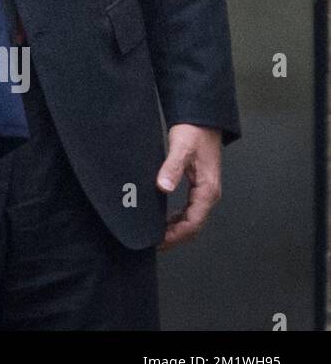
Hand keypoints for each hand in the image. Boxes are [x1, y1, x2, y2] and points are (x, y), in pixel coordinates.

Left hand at [155, 123, 222, 250]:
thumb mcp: (181, 148)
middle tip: (155, 243)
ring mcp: (205, 190)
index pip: (193, 222)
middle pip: (194, 225)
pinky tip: (166, 219)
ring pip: (193, 218)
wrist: (202, 119)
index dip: (176, 235)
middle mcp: (209, 193)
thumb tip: (163, 187)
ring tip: (158, 235)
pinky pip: (191, 208)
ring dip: (177, 229)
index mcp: (207, 190)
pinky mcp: (199, 185)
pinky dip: (179, 217)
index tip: (159, 242)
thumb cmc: (194, 132)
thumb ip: (172, 167)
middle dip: (176, 236)